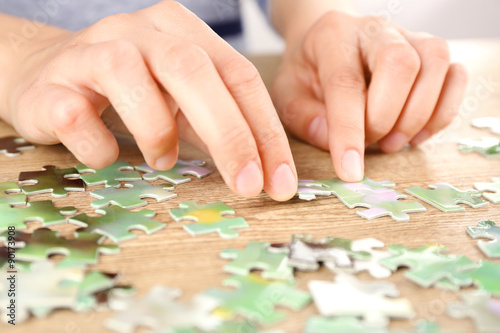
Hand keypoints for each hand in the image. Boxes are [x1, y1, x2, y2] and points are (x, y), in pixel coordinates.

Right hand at [1, 1, 296, 200]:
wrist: (47, 77)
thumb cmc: (130, 94)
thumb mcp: (183, 104)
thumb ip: (219, 127)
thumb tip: (265, 173)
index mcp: (183, 31)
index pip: (238, 76)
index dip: (265, 131)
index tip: (280, 182)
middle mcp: (141, 31)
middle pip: (194, 71)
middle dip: (229, 135)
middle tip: (247, 186)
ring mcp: (93, 50)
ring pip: (133, 82)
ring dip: (157, 133)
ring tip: (161, 159)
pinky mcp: (52, 83)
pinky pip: (77, 116)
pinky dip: (99, 146)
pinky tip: (105, 154)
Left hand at [272, 10, 467, 180]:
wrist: (329, 42)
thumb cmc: (308, 72)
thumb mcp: (288, 95)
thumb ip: (303, 118)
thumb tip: (332, 141)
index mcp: (333, 36)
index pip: (345, 82)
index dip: (349, 130)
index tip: (350, 171)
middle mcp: (375, 29)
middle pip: (401, 63)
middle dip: (387, 117)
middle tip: (371, 144)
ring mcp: (409, 36)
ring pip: (435, 64)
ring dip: (418, 116)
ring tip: (391, 143)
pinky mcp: (432, 52)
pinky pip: (455, 76)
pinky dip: (441, 113)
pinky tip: (415, 135)